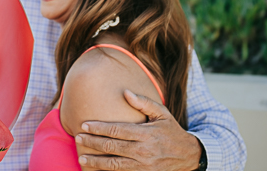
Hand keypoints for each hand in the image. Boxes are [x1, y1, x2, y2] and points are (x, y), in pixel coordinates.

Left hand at [75, 90, 202, 169]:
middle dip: (92, 143)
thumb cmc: (171, 131)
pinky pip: (122, 176)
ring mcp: (143, 167)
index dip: (98, 127)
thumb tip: (125, 92)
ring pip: (114, 166)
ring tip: (82, 158)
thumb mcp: (162, 113)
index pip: (116, 130)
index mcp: (145, 134)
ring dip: (96, 162)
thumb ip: (144, 102)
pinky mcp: (143, 176)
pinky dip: (108, 174)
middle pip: (111, 147)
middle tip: (78, 138)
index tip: (84, 125)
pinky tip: (97, 172)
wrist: (188, 156)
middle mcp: (142, 152)